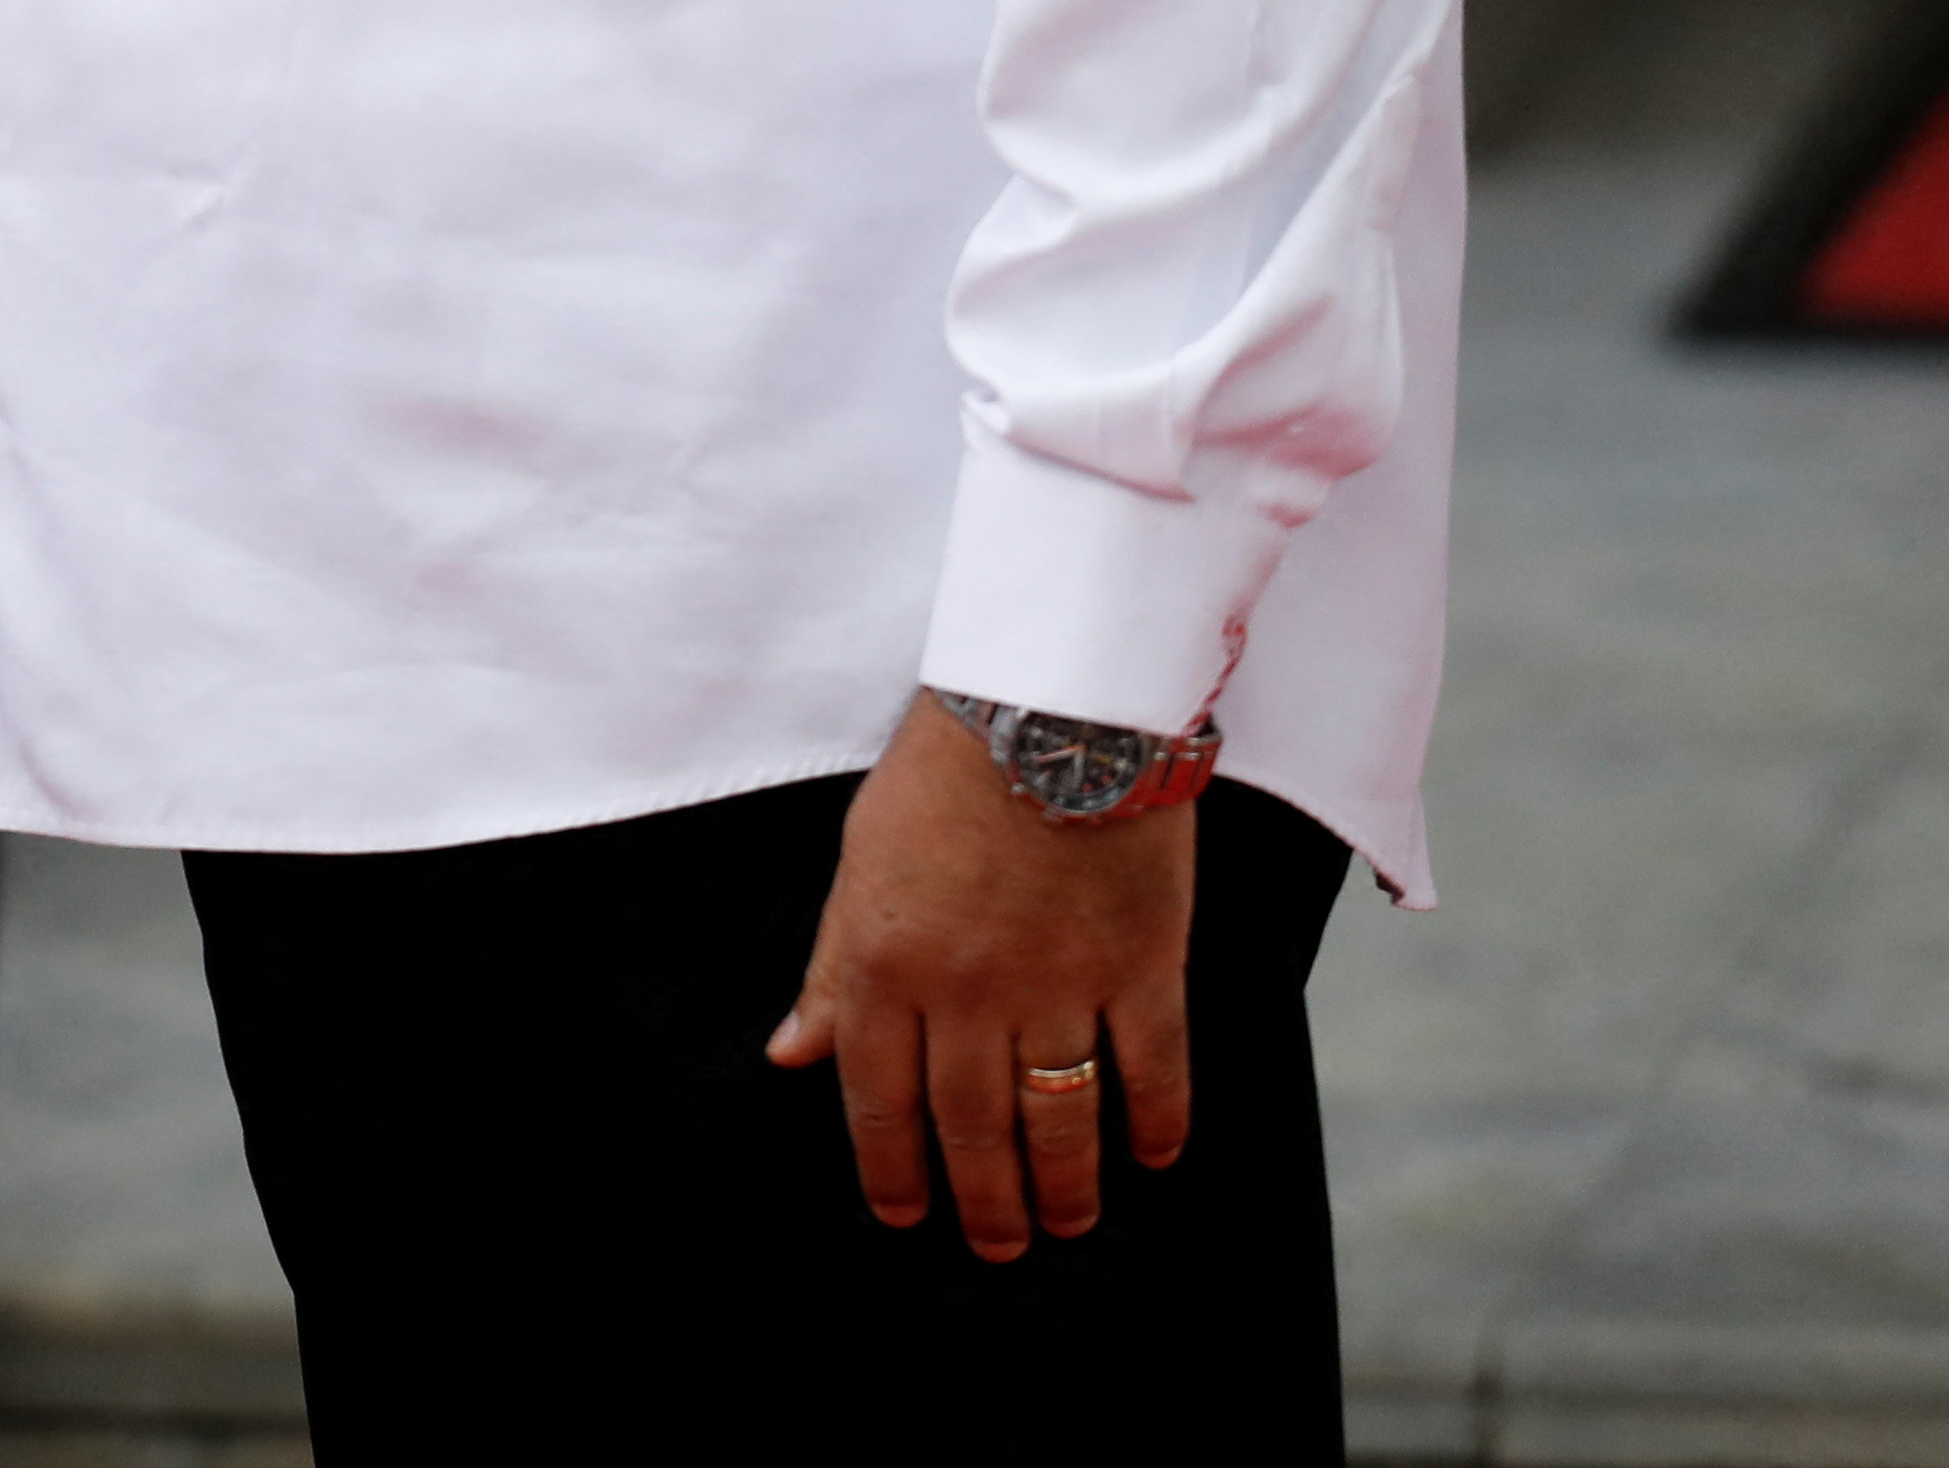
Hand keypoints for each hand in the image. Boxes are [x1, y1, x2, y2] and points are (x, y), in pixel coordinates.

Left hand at [762, 691, 1200, 1260]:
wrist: (1050, 703)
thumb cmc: (941, 773)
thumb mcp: (859, 863)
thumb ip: (831, 969)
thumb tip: (792, 1054)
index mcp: (886, 964)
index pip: (879, 1098)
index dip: (890, 1168)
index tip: (903, 1215)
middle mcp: (967, 991)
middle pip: (970, 1125)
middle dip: (982, 1199)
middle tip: (996, 1245)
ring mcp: (1059, 985)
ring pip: (1059, 1119)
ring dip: (1063, 1186)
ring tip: (1066, 1226)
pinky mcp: (1143, 967)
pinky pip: (1152, 1070)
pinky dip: (1156, 1122)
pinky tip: (1153, 1156)